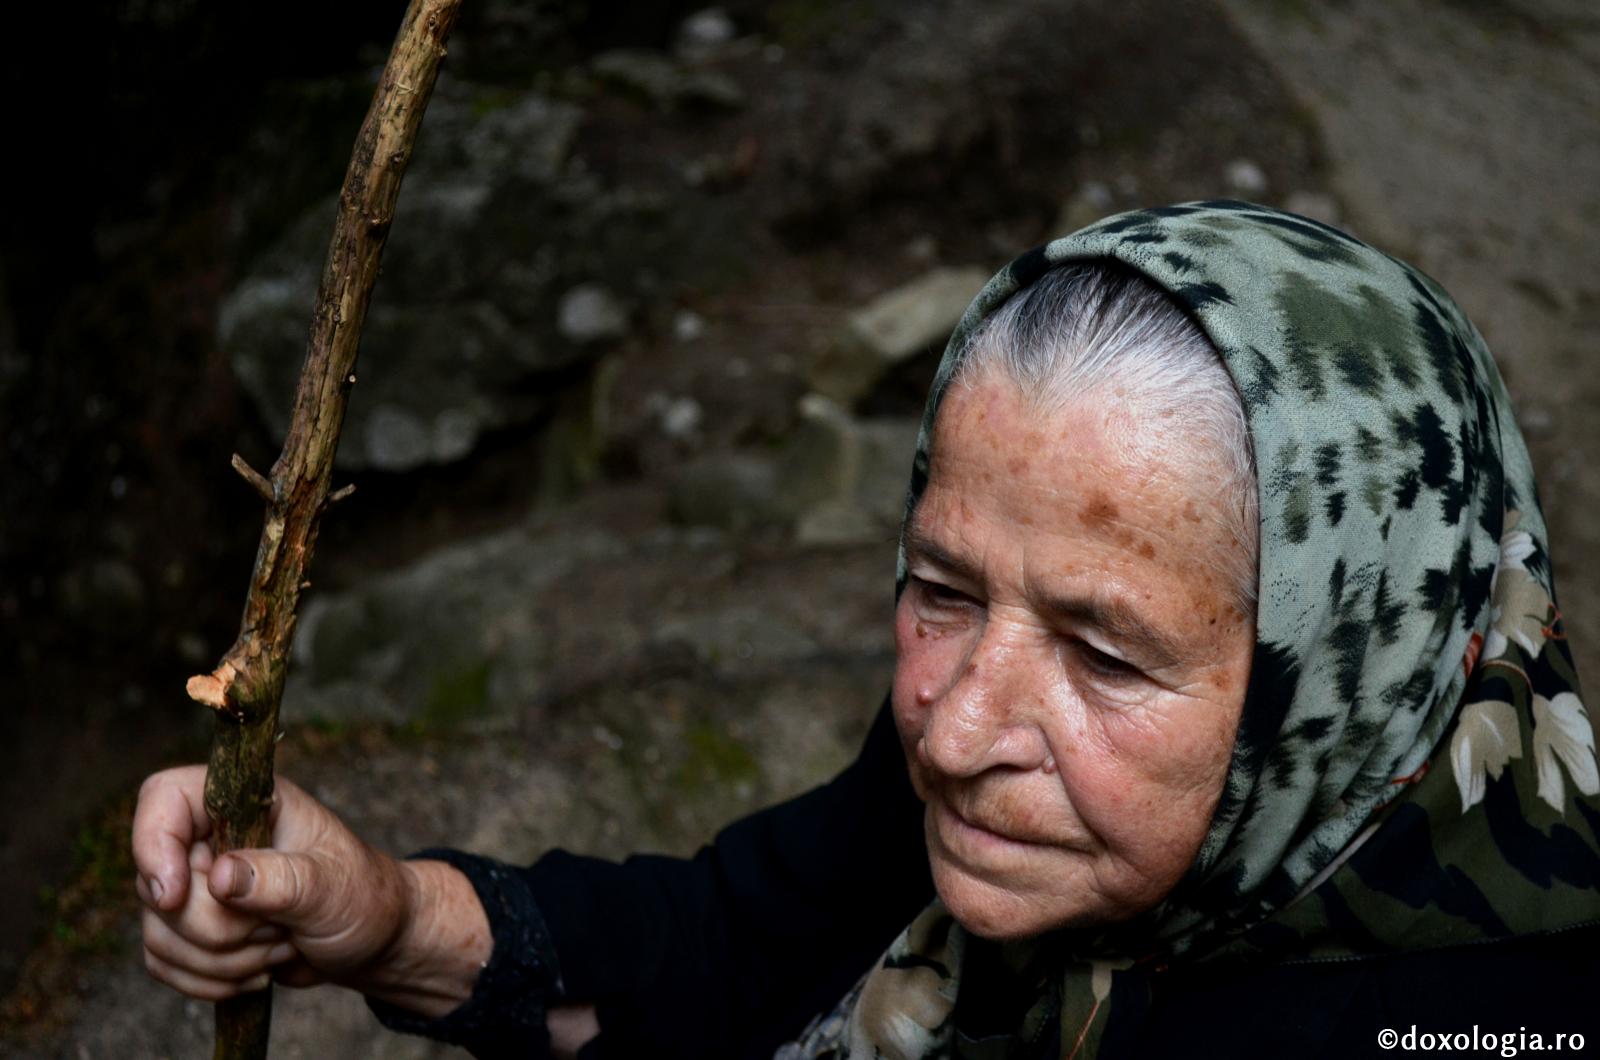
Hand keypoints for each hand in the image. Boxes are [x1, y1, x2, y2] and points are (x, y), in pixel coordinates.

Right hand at [132, 765, 411, 1000]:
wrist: (371, 937)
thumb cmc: (362, 895)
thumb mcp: (333, 886)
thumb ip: (282, 879)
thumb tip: (221, 876)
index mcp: (246, 803)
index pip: (166, 797)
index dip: (154, 846)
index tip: (173, 896)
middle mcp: (211, 837)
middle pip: (158, 885)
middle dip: (218, 929)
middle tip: (281, 926)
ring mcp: (196, 884)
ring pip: (159, 932)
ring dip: (222, 960)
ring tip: (281, 943)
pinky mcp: (190, 930)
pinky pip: (164, 963)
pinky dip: (210, 980)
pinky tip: (259, 969)